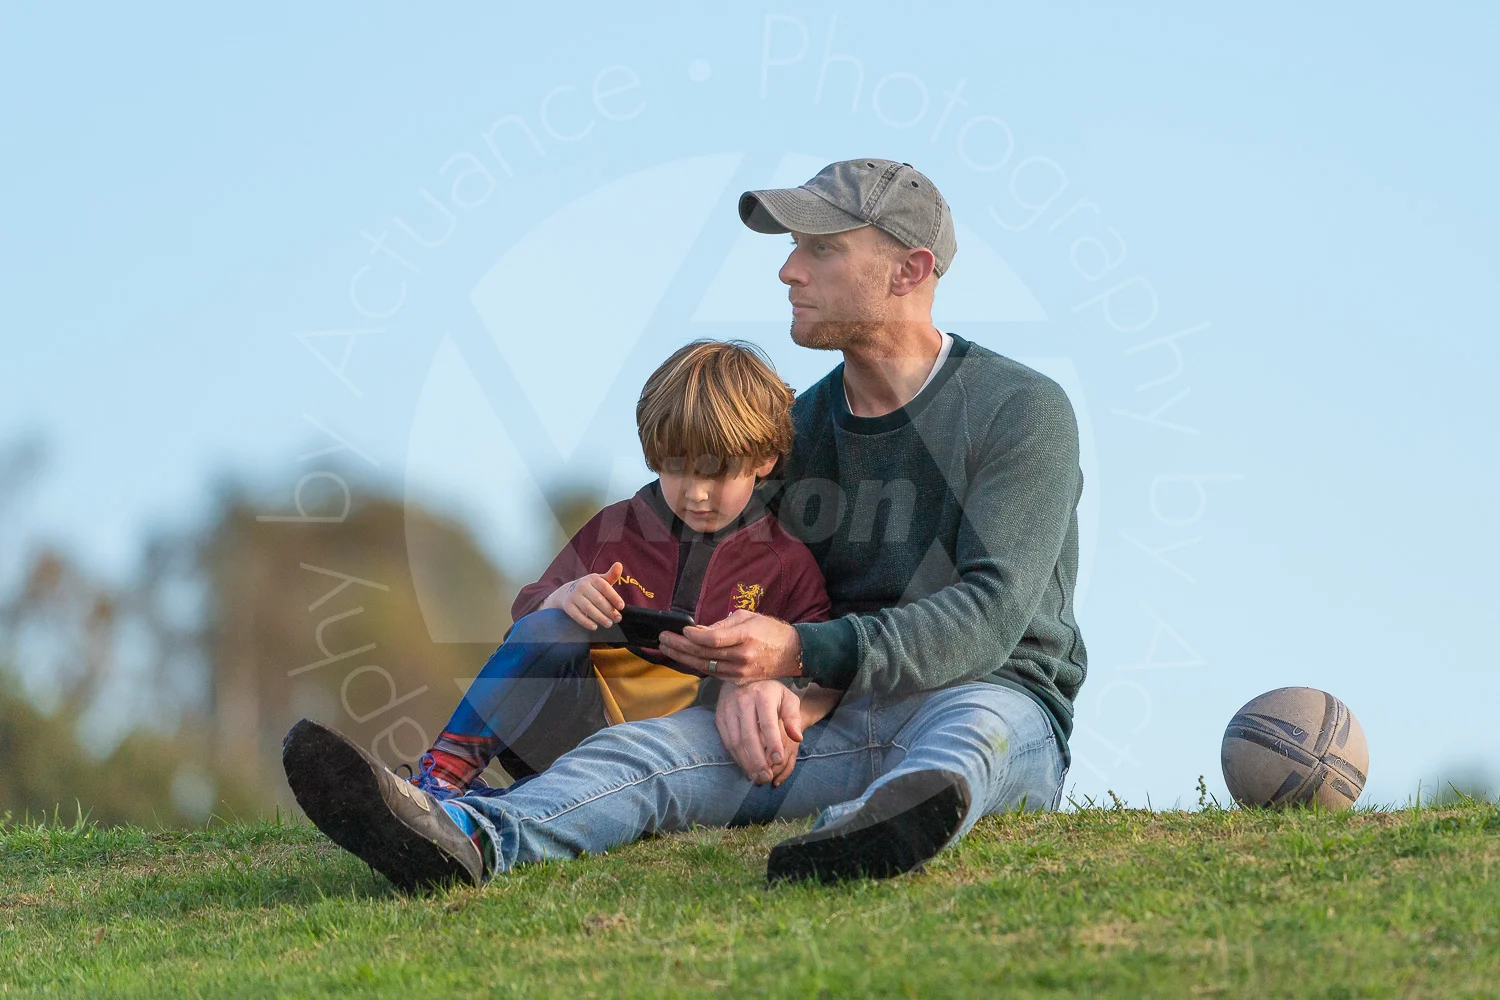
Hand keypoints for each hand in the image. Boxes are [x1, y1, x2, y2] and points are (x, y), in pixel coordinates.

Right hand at [540, 562, 624, 629]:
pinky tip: (595, 627)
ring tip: (609, 624)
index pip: (604, 587)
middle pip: (597, 599)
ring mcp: (574, 596)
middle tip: (618, 619)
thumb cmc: (591, 588)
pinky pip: (577, 615)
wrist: (567, 592)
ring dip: (600, 618)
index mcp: (592, 579)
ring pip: (588, 608)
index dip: (614, 597)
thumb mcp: (601, 581)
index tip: (622, 606)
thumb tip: (619, 564)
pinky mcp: (568, 606)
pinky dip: (586, 622)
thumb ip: (612, 575)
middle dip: (609, 610)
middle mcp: (582, 586)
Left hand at [657, 610, 801, 680]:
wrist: (791, 652)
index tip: (681, 629)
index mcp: (745, 637)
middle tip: (663, 638)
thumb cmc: (769, 630)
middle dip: (679, 646)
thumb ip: (723, 624)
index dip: (694, 636)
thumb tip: (698, 630)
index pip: (713, 639)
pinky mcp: (737, 680)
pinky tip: (683, 658)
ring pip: (704, 666)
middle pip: (703, 654)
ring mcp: (739, 671)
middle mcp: (742, 656)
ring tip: (666, 648)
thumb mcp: (748, 617)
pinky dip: (695, 665)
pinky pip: (711, 672)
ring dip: (682, 657)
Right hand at [715, 680, 801, 785]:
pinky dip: (736, 757)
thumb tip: (797, 738)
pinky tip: (746, 766)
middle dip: (758, 760)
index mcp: (762, 695)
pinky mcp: (720, 717)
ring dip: (746, 762)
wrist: (743, 676)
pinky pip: (727, 741)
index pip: (767, 723)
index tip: (778, 760)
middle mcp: (743, 701)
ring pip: (735, 741)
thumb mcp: (787, 698)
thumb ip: (794, 717)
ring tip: (757, 777)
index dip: (773, 743)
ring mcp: (728, 709)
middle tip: (767, 777)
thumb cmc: (771, 692)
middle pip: (749, 736)